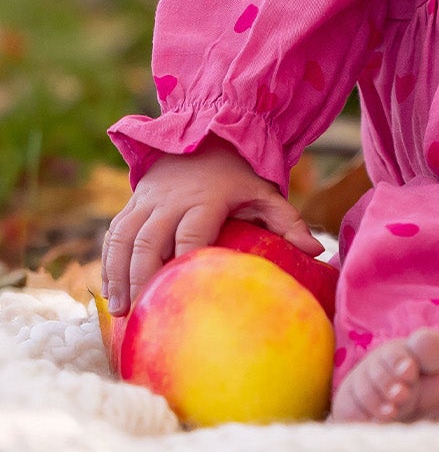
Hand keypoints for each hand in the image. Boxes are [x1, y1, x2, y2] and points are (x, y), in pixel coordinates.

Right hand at [101, 134, 323, 315]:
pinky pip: (114, 233)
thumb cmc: (240, 175)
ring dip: (119, 276)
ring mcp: (148, 199)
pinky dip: (109, 263)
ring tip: (122, 311)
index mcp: (207, 198)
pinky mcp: (133, 202)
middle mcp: (172, 199)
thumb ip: (288, 221)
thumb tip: (316, 251)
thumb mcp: (265, 191)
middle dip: (143, 280)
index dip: (184, 264)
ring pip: (125, 239)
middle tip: (142, 316)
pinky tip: (110, 294)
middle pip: (149, 242)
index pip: (192, 236)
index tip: (181, 298)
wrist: (206, 135)